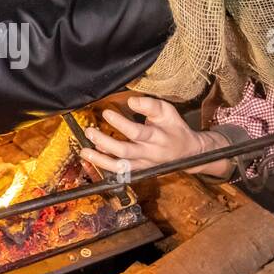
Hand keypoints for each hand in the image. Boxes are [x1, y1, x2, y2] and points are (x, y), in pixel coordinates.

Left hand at [79, 96, 232, 177]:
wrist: (188, 154)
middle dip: (104, 142)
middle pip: (124, 152)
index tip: (106, 113)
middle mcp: (149, 154)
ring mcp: (143, 165)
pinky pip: (119, 172)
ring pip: (120, 168)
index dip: (120, 123)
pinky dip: (105, 165)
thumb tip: (131, 101)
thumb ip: (150, 105)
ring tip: (84, 151)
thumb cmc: (175, 129)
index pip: (137, 132)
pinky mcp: (138, 171)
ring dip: (100, 160)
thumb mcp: (168, 112)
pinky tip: (92, 157)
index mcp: (158, 137)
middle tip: (90, 132)